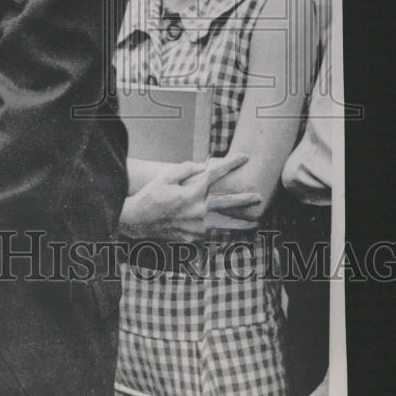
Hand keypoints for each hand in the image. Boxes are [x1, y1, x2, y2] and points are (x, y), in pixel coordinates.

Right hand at [120, 154, 260, 240]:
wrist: (136, 221)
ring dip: (239, 224)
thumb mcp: (165, 176)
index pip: (216, 174)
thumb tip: (202, 166)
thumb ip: (185, 169)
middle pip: (227, 203)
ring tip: (255, 224)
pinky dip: (214, 228)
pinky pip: (207, 231)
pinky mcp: (192, 238)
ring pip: (223, 224)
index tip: (244, 157)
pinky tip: (221, 229)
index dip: (231, 164)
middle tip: (259, 197)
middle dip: (245, 199)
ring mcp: (195, 226)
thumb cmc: (149, 195)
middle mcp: (197, 210)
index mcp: (191, 192)